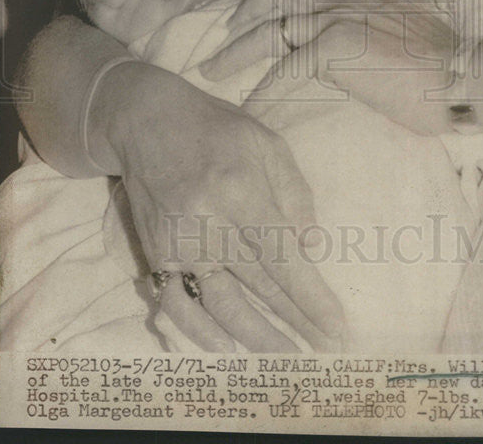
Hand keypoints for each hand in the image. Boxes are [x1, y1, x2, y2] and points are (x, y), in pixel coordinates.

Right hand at [90, 61, 344, 350]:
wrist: (146, 122)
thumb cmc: (217, 129)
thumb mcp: (267, 144)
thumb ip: (295, 194)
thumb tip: (311, 248)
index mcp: (240, 191)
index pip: (282, 258)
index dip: (310, 298)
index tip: (336, 326)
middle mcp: (207, 223)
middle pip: (259, 287)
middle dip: (296, 323)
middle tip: (326, 351)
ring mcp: (178, 243)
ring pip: (222, 304)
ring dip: (258, 338)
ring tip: (288, 359)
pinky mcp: (157, 254)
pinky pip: (180, 304)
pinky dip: (202, 332)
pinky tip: (228, 350)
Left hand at [202, 0, 458, 132]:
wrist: (467, 77)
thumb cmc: (444, 64)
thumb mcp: (404, 27)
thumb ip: (372, 22)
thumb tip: (347, 41)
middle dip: (246, 10)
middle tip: (225, 35)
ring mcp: (343, 15)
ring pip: (274, 22)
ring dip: (238, 46)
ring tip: (216, 67)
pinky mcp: (340, 46)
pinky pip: (287, 64)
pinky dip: (264, 85)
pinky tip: (250, 104)